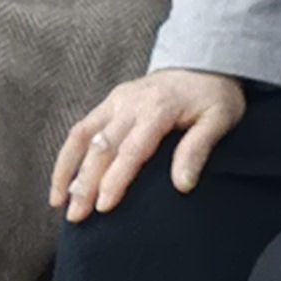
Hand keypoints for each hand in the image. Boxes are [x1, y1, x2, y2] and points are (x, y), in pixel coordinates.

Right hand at [51, 69, 252, 218]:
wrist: (204, 63)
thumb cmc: (214, 96)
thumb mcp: (220, 119)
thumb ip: (199, 149)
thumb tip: (183, 186)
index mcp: (158, 108)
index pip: (131, 150)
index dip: (115, 180)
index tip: (104, 206)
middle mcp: (131, 103)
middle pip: (101, 147)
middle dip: (86, 184)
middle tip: (76, 217)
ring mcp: (117, 101)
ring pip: (83, 138)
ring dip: (69, 172)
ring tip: (60, 204)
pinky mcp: (110, 102)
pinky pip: (81, 129)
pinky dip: (67, 156)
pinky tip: (62, 183)